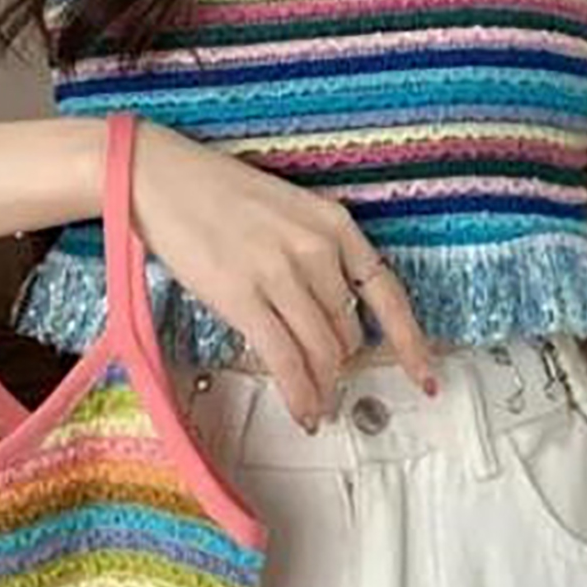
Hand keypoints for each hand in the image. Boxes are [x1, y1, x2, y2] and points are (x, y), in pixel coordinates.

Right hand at [130, 120, 436, 429]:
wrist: (161, 176)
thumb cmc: (219, 194)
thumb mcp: (289, 212)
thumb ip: (318, 257)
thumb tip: (334, 317)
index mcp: (335, 223)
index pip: (388, 292)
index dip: (410, 342)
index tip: (425, 374)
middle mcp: (316, 248)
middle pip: (349, 330)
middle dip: (341, 363)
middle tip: (328, 383)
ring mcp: (281, 273)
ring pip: (323, 351)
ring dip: (322, 387)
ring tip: (316, 408)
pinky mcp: (243, 296)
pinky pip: (286, 359)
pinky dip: (299, 393)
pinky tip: (303, 411)